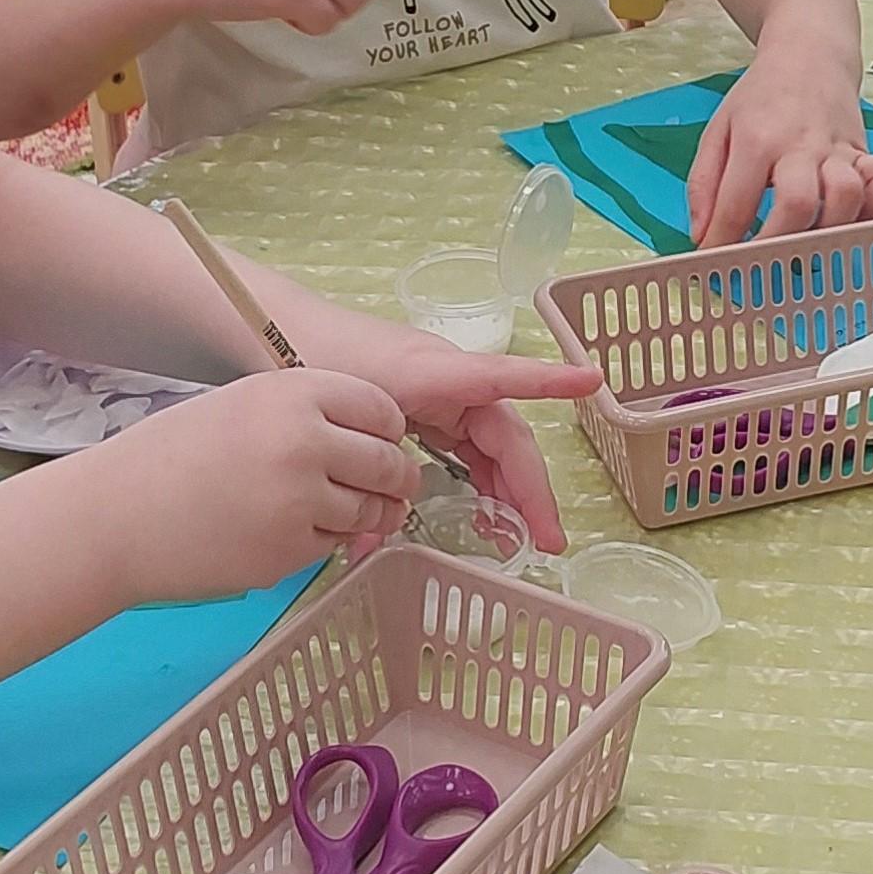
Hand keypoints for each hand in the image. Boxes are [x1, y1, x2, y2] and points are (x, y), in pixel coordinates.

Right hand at [117, 367, 423, 597]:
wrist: (115, 516)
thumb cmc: (171, 456)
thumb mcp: (243, 405)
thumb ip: (307, 415)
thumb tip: (374, 440)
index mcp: (293, 393)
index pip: (381, 409)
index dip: (389, 430)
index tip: (385, 441)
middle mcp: (304, 442)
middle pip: (387, 463)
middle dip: (398, 479)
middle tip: (396, 486)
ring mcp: (299, 501)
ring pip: (369, 510)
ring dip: (370, 514)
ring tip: (355, 511)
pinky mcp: (288, 552)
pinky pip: (334, 545)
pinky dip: (328, 541)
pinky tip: (299, 531)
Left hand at [295, 329, 599, 556]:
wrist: (281, 330)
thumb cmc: (312, 356)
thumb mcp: (344, 418)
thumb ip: (363, 482)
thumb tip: (373, 542)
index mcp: (436, 372)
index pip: (503, 377)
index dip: (547, 383)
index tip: (591, 381)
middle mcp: (449, 382)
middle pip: (505, 437)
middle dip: (530, 491)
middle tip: (548, 541)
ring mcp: (440, 395)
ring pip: (490, 448)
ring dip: (508, 493)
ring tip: (520, 541)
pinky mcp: (426, 407)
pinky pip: (465, 448)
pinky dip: (478, 481)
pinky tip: (483, 516)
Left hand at [686, 50, 872, 247]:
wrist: (808, 52)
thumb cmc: (761, 97)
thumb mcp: (718, 130)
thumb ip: (704, 183)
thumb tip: (701, 234)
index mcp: (756, 139)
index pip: (737, 205)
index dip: (723, 244)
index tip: (714, 266)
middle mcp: (800, 144)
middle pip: (797, 205)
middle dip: (777, 244)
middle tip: (762, 262)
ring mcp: (839, 148)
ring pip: (846, 197)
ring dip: (827, 230)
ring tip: (805, 242)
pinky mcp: (866, 150)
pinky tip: (852, 218)